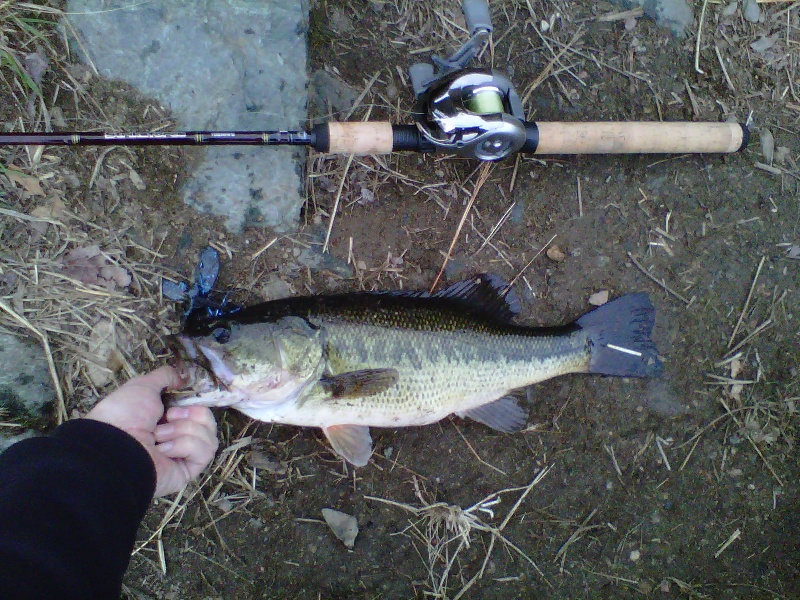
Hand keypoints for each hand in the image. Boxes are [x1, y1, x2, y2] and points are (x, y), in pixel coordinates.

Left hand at [85, 366, 218, 496]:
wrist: (114, 447)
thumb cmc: (124, 415)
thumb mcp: (143, 385)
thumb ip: (165, 377)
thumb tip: (183, 378)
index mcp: (166, 419)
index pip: (196, 409)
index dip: (192, 403)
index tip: (177, 402)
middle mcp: (176, 437)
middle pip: (207, 420)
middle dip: (188, 415)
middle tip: (167, 418)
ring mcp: (183, 455)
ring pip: (209, 435)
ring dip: (183, 430)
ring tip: (158, 437)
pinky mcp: (188, 470)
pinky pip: (205, 451)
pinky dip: (185, 445)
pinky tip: (164, 450)